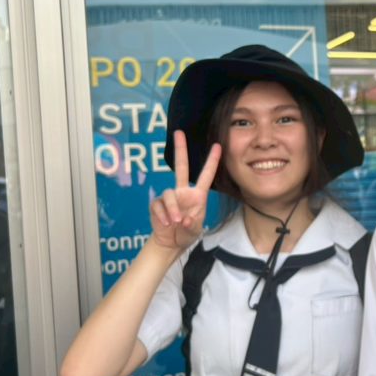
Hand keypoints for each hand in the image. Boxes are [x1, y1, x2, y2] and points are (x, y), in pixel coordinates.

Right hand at [149, 131, 220, 250]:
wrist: (171, 243)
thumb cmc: (186, 233)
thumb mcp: (195, 231)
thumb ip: (192, 225)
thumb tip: (184, 219)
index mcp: (197, 195)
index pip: (206, 175)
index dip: (212, 161)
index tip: (218, 146)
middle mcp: (183, 192)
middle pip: (181, 167)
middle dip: (180, 149)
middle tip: (179, 133)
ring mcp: (169, 197)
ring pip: (169, 194)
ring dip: (173, 209)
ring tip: (176, 222)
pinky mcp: (157, 204)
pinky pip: (159, 205)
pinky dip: (163, 215)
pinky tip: (166, 224)